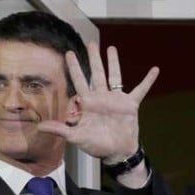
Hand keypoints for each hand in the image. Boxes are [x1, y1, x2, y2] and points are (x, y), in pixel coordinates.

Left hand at [37, 41, 158, 163]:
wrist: (117, 152)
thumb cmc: (96, 145)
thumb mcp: (76, 137)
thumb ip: (60, 130)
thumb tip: (40, 127)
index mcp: (88, 103)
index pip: (79, 81)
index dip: (74, 67)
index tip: (69, 53)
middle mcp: (101, 97)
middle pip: (96, 73)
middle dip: (93, 58)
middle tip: (91, 43)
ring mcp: (116, 100)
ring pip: (115, 76)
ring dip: (114, 62)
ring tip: (111, 48)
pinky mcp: (130, 105)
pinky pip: (141, 90)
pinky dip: (148, 80)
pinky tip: (155, 70)